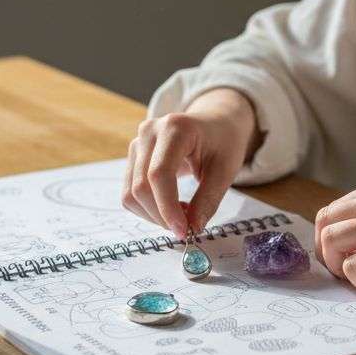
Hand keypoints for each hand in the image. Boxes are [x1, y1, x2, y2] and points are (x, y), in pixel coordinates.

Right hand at [122, 88, 260, 238]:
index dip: (167, 207)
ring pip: (131, 193)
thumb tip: (192, 228)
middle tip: (187, 227)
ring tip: (182, 213)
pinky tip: (170, 204)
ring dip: (154, 215)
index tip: (184, 231)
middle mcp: (149, 132)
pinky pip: (129, 193)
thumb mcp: (226, 170)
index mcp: (175, 128)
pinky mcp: (133, 156)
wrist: (216, 123)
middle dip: (162, 216)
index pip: (159, 174)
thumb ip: (208, 199)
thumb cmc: (223, 142)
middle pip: (141, 186)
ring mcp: (137, 143)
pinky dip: (147, 209)